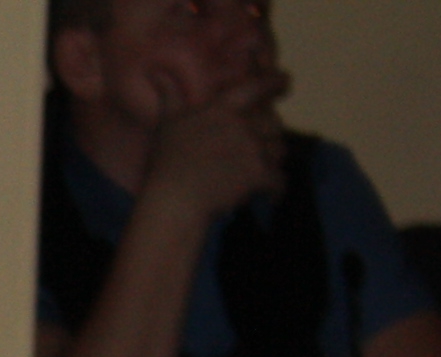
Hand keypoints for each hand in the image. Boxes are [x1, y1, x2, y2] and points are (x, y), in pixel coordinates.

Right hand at [133, 67, 288, 221]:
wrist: (174, 199)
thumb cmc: (167, 162)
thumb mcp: (166, 124)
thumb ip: (169, 96)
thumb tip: (156, 73)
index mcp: (222, 109)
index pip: (257, 86)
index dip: (275, 81)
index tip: (284, 80)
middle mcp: (243, 126)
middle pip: (274, 124)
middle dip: (269, 135)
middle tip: (258, 148)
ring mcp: (253, 150)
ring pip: (279, 151)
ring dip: (271, 161)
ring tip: (258, 173)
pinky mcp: (259, 176)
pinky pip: (279, 180)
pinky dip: (276, 190)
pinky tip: (271, 196)